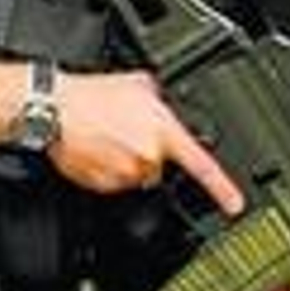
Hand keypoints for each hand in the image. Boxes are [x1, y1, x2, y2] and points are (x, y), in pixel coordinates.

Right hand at [50, 69, 243, 216]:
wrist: (54, 109)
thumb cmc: (90, 95)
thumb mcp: (137, 84)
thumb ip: (159, 99)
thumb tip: (162, 103)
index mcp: (163, 132)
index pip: (202, 167)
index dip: (223, 190)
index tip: (235, 206)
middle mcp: (148, 157)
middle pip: (159, 167)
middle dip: (147, 151)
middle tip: (126, 131)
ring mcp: (125, 174)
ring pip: (135, 175)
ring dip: (126, 160)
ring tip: (106, 137)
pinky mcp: (103, 185)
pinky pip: (112, 181)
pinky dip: (106, 169)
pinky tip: (95, 148)